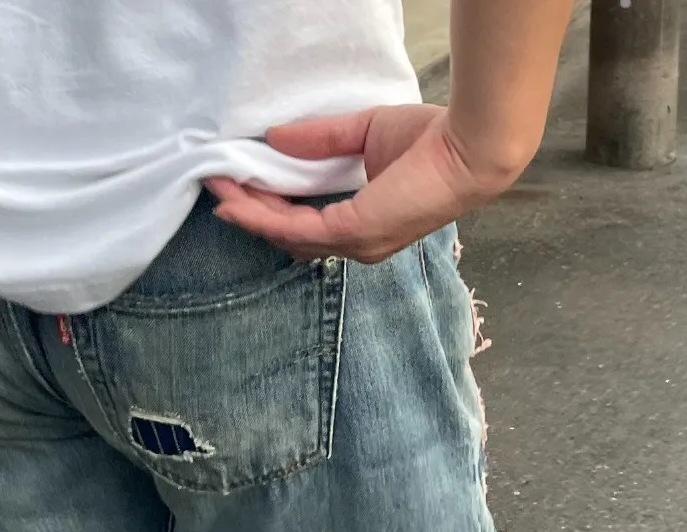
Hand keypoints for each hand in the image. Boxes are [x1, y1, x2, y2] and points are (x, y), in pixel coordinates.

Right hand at [206, 104, 527, 263]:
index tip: (241, 182)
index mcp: (364, 226)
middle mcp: (358, 244)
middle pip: (289, 236)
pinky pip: (294, 228)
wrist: (468, 147)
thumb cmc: (431, 140)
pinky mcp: (352, 231)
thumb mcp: (364, 133)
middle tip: (218, 186)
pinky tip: (237, 202)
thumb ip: (322, 139)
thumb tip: (276, 138)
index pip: (307, 224)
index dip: (271, 207)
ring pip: (286, 235)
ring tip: (219, 191)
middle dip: (251, 213)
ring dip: (248, 214)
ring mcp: (354, 243)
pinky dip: (262, 217)